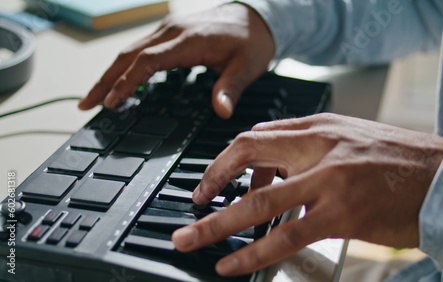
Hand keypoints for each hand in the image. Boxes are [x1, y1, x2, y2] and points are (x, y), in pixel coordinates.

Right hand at [78, 3, 273, 118]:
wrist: (255, 18)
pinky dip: (123, 66)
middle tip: (86, 104)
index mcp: (189, 41)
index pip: (148, 62)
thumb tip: (222, 112)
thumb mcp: (246, 67)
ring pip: (129, 51)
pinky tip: (117, 80)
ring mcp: (168, 30)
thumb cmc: (250, 42)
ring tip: (93, 96)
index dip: (127, 83)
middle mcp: (172, 32)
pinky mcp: (169, 33)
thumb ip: (230, 89)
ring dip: (109, 73)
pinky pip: (139, 49)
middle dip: (105, 81)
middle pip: (128, 55)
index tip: (112, 102)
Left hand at [171, 113, 442, 275]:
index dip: (225, 159)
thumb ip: (310, 144)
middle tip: (191, 205)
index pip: (257, 137)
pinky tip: (232, 262)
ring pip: (258, 203)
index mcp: (320, 127)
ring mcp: (328, 181)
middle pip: (247, 158)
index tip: (211, 180)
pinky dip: (251, 252)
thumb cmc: (399, 159)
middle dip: (210, 182)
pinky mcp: (341, 215)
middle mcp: (319, 148)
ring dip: (216, 223)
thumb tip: (271, 160)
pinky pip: (285, 236)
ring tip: (189, 239)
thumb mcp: (350, 137)